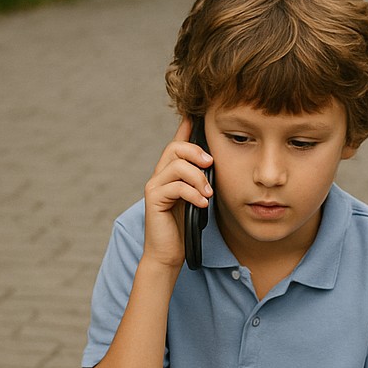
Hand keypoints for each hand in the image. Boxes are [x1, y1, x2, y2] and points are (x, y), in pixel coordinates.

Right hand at [140, 118, 214, 272]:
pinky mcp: (153, 199)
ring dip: (198, 178)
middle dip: (196, 152)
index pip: (177, 144)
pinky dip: (192, 193)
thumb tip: (214, 165)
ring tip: (208, 194)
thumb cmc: (184, 227)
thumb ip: (201, 181)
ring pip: (177, 166)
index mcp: (170, 173)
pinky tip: (202, 203)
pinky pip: (176, 186)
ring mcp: (154, 187)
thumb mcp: (197, 199)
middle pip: (175, 148)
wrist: (168, 253)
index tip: (195, 114)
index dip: (185, 127)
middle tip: (211, 165)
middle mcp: (159, 176)